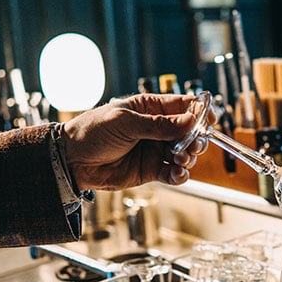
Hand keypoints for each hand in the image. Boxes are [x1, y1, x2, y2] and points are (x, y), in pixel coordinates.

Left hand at [61, 93, 209, 190]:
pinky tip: (177, 174)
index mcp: (150, 108)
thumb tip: (190, 120)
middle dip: (195, 138)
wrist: (72, 160)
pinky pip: (173, 173)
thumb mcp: (127, 123)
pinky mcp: (151, 170)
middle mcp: (156, 129)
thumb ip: (159, 125)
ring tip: (181, 160)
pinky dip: (180, 175)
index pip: (183, 106)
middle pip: (189, 132)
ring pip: (184, 153)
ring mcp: (154, 150)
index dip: (199, 111)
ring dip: (188, 158)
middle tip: (192, 145)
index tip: (209, 118)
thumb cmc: (93, 132)